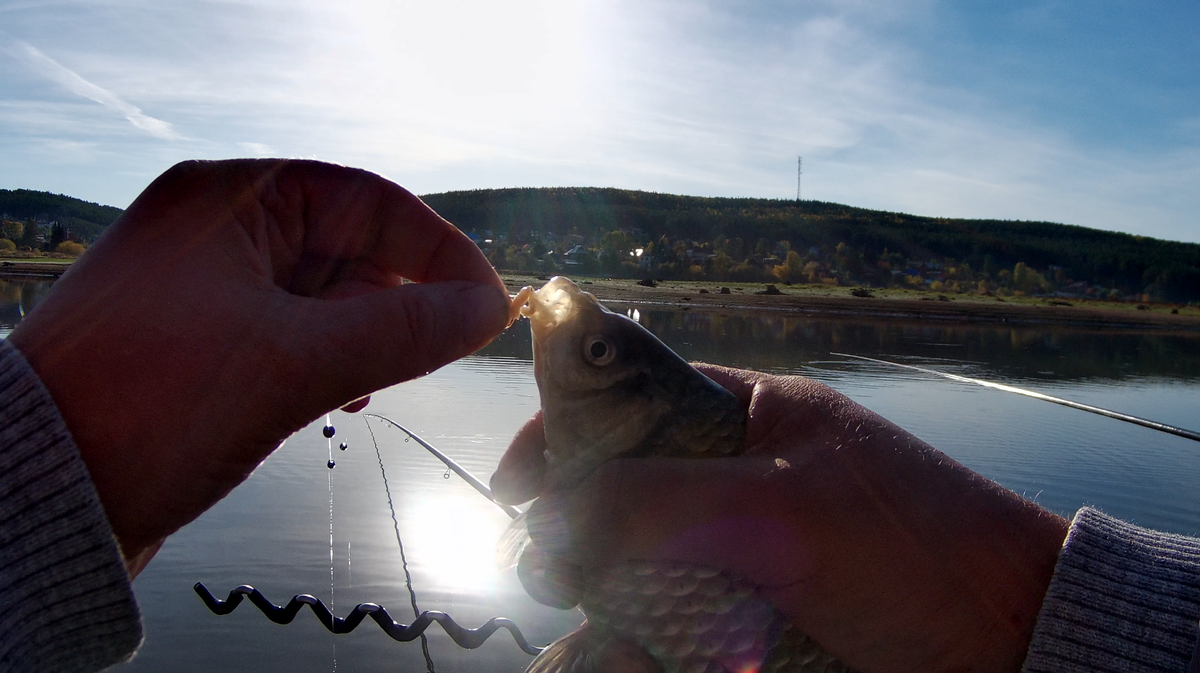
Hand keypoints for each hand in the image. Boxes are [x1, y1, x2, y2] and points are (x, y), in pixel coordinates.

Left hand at [10, 159, 509, 575]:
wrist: (39, 497)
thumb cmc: (150, 406)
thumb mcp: (296, 361)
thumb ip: (405, 329)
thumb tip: (487, 309)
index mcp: (229, 200)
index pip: (368, 200)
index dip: (438, 250)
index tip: (486, 303)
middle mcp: (216, 229)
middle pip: (350, 246)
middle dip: (404, 298)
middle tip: (444, 347)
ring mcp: (206, 285)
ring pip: (326, 294)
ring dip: (370, 335)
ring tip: (381, 382)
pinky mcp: (201, 340)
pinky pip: (295, 332)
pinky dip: (333, 360)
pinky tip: (340, 400)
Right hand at [491, 364, 1067, 672]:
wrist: (1012, 646)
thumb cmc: (916, 551)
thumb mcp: (784, 509)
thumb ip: (658, 501)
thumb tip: (543, 516)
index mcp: (749, 415)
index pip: (630, 399)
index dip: (565, 431)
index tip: (516, 484)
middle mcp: (736, 479)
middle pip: (620, 496)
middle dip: (578, 536)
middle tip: (554, 577)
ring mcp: (743, 554)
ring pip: (639, 571)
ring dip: (613, 606)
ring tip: (613, 637)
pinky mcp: (752, 620)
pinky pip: (673, 627)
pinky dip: (650, 646)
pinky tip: (644, 658)